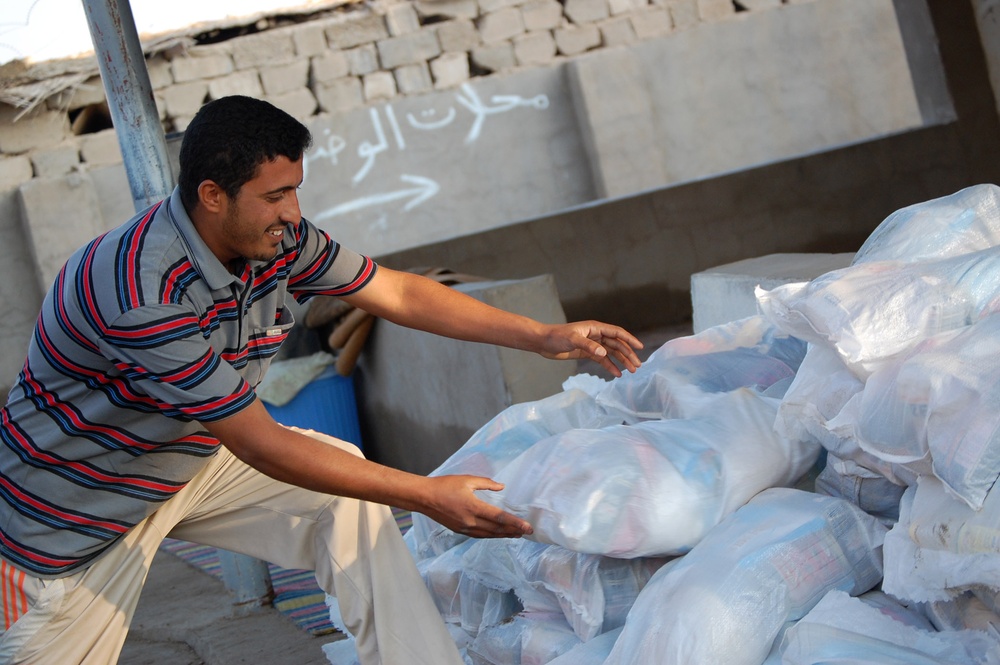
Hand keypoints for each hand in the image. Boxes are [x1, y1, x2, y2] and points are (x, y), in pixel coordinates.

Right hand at [417, 475, 532, 538]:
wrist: (424, 497)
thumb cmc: (445, 485)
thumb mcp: (467, 480)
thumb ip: (486, 483)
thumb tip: (502, 487)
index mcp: (473, 507)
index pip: (499, 518)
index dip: (515, 523)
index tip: (528, 527)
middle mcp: (470, 521)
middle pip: (496, 529)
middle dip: (513, 531)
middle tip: (527, 533)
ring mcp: (464, 528)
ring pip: (489, 535)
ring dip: (504, 535)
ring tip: (516, 535)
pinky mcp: (460, 531)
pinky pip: (480, 535)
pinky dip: (491, 535)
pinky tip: (497, 534)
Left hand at [539, 321, 643, 376]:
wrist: (543, 342)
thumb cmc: (556, 337)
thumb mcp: (573, 340)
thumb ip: (588, 346)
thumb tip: (604, 353)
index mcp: (595, 327)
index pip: (617, 333)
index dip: (629, 339)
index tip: (639, 347)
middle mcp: (596, 335)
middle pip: (617, 344)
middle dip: (628, 354)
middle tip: (637, 366)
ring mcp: (593, 344)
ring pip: (611, 353)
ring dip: (621, 361)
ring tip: (631, 371)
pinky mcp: (587, 353)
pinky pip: (602, 360)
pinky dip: (610, 366)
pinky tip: (617, 374)